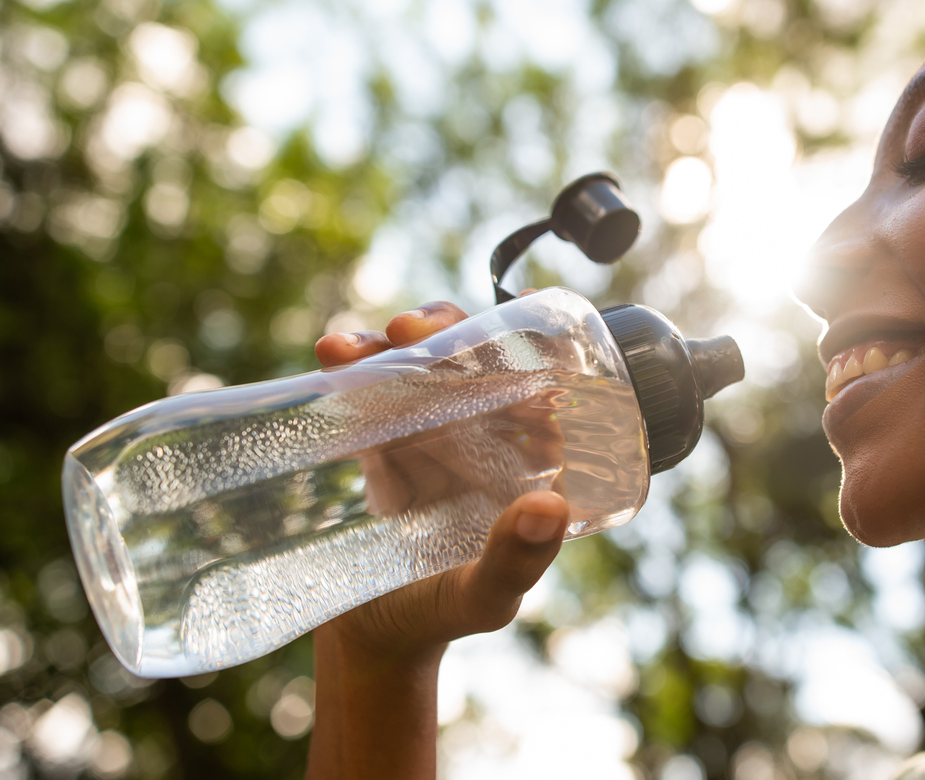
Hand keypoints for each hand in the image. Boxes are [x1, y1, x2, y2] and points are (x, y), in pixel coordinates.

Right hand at [306, 302, 569, 779]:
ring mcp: (431, 439)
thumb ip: (515, 562)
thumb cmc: (440, 621)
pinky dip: (353, 368)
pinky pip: (374, 394)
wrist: (369, 642)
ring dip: (392, 345)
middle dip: (447, 334)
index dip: (524, 349)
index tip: (502, 323)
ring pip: (421, 369)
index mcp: (527, 466)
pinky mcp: (383, 444)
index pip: (538, 390)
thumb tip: (551, 507)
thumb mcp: (483, 598)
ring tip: (354, 346)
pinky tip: (331, 354)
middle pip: (475, 365)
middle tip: (413, 330)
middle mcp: (484, 443)